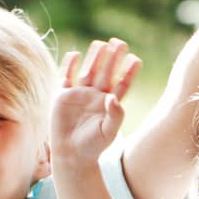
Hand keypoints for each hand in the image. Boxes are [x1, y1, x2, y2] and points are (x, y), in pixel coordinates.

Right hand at [52, 38, 140, 165]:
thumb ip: (115, 115)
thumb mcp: (109, 132)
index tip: (136, 59)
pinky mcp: (63, 96)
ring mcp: (79, 94)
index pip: (122, 84)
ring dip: (94, 58)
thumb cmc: (93, 146)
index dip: (129, 72)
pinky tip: (75, 54)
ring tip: (101, 44)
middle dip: (112, 58)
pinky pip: (67, 76)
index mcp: (109, 103)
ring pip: (88, 71)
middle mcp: (95, 96)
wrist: (71, 155)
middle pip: (106, 73)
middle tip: (120, 43)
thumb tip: (114, 97)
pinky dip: (70, 65)